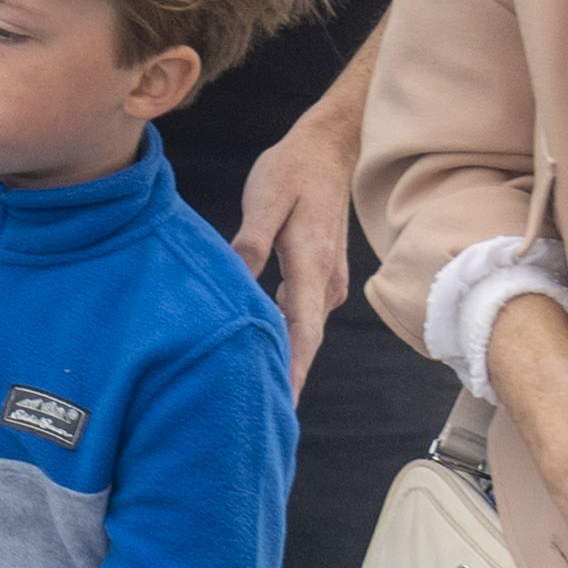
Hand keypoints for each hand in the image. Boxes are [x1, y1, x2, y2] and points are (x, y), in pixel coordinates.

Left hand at [230, 101, 356, 384]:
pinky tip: (264, 348)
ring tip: (260, 392)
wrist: (329, 149)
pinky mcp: (322, 274)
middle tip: (269, 419)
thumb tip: (237, 275)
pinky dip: (288, 333)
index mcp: (311, 263)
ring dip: (287, 357)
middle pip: (307, 338)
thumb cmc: (292, 170)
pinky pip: (304, 313)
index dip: (293, 369)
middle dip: (289, 377)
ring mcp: (328, 278)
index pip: (304, 329)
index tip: (283, 404)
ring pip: (305, 327)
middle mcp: (326, 278)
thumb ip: (253, 240)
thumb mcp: (266, 198)